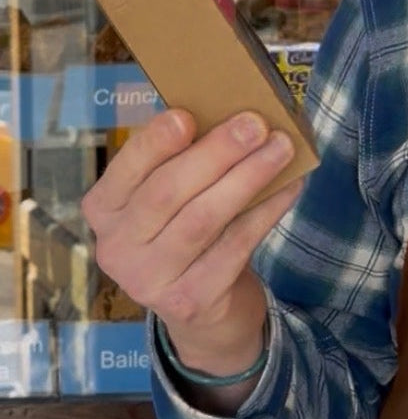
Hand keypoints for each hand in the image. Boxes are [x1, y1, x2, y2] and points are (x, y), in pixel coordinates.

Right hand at [81, 108, 302, 376]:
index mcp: (105, 207)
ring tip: (282, 148)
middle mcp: (116, 246)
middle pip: (168, 192)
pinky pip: (236, 245)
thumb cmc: (186, 226)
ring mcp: (149, 279)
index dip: (154, 143)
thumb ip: (186, 157)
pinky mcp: (189, 300)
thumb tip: (234, 113)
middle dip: (216, 152)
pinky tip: (290, 185)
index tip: (187, 115)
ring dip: (248, 177)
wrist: (201, 305)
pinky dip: (267, 210)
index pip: (126, 169)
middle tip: (256, 124)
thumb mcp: (174, 193)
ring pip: (203, 219)